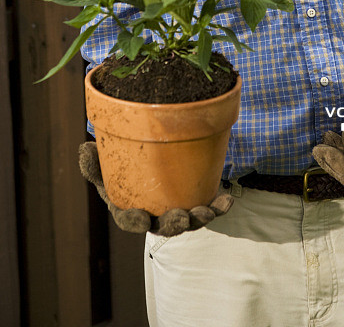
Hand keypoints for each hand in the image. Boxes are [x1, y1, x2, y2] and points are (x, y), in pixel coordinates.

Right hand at [79, 142, 233, 235]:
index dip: (135, 221)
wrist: (156, 157)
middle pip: (164, 226)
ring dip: (200, 218)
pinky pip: (210, 207)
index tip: (140, 218)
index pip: (130, 220)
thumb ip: (96, 162)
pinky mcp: (197, 201)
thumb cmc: (125, 167)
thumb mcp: (108, 165)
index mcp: (130, 209)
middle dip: (174, 225)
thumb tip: (85, 148)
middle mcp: (155, 215)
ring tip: (207, 211)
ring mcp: (178, 210)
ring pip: (190, 220)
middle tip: (180, 218)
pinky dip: (219, 206)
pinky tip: (227, 200)